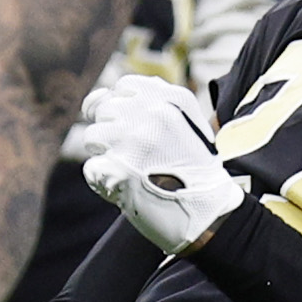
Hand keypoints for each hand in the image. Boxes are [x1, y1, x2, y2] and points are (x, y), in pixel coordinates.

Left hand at [69, 72, 242, 254]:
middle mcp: (151, 114)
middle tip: (138, 156)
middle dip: (113, 133)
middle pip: (104, 110)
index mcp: (170, 98)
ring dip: (107, 156)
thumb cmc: (192, 169)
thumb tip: (94, 99)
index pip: (123, 87)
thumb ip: (144, 102)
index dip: (122, 109)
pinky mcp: (119, 170)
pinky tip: (129, 187)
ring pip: (92, 137)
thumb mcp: (184, 123)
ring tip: (134, 170)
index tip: (135, 128)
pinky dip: (104, 182)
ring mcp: (134, 141)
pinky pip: (92, 168)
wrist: (210, 214)